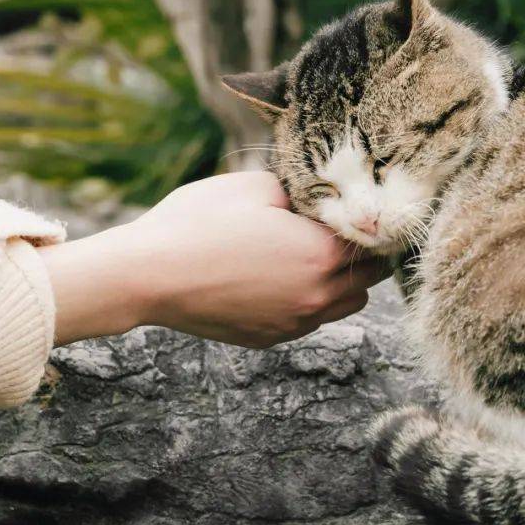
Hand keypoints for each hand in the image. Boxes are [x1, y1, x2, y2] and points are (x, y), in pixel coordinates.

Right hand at [40, 172, 388, 348]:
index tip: (363, 208)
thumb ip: (303, 191)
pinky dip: (308, 300)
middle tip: (342, 229)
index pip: (377, 243)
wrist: (147, 274)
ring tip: (312, 254)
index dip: (373, 223)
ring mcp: (293, 324)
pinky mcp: (269, 338)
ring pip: (345, 305)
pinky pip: (309, 320)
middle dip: (363, 255)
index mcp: (321, 256)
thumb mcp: (257, 186)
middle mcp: (317, 297)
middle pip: (370, 280)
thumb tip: (324, 197)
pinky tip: (279, 276)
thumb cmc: (199, 222)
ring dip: (341, 282)